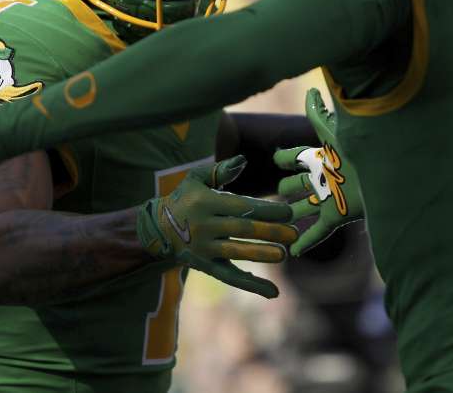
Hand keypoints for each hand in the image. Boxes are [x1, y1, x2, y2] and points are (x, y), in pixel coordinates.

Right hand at [136, 156, 297, 298]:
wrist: (158, 228)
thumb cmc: (185, 198)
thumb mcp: (197, 179)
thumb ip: (220, 170)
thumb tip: (243, 160)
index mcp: (205, 202)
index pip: (240, 206)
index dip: (265, 209)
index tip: (288, 212)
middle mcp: (203, 226)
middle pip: (242, 230)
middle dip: (269, 232)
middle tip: (294, 233)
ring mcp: (203, 248)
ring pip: (236, 253)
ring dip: (262, 254)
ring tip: (284, 254)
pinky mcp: (204, 266)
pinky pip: (230, 277)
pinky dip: (252, 285)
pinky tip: (273, 291)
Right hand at [274, 88, 363, 255]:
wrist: (384, 174)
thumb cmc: (358, 150)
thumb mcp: (333, 133)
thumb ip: (317, 113)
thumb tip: (310, 89)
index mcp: (322, 156)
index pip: (297, 157)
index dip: (286, 158)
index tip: (276, 158)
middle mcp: (324, 177)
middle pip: (298, 183)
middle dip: (287, 185)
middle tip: (279, 189)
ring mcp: (329, 197)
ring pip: (304, 206)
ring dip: (290, 213)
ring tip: (276, 220)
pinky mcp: (337, 215)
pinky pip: (318, 231)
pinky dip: (305, 241)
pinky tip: (293, 251)